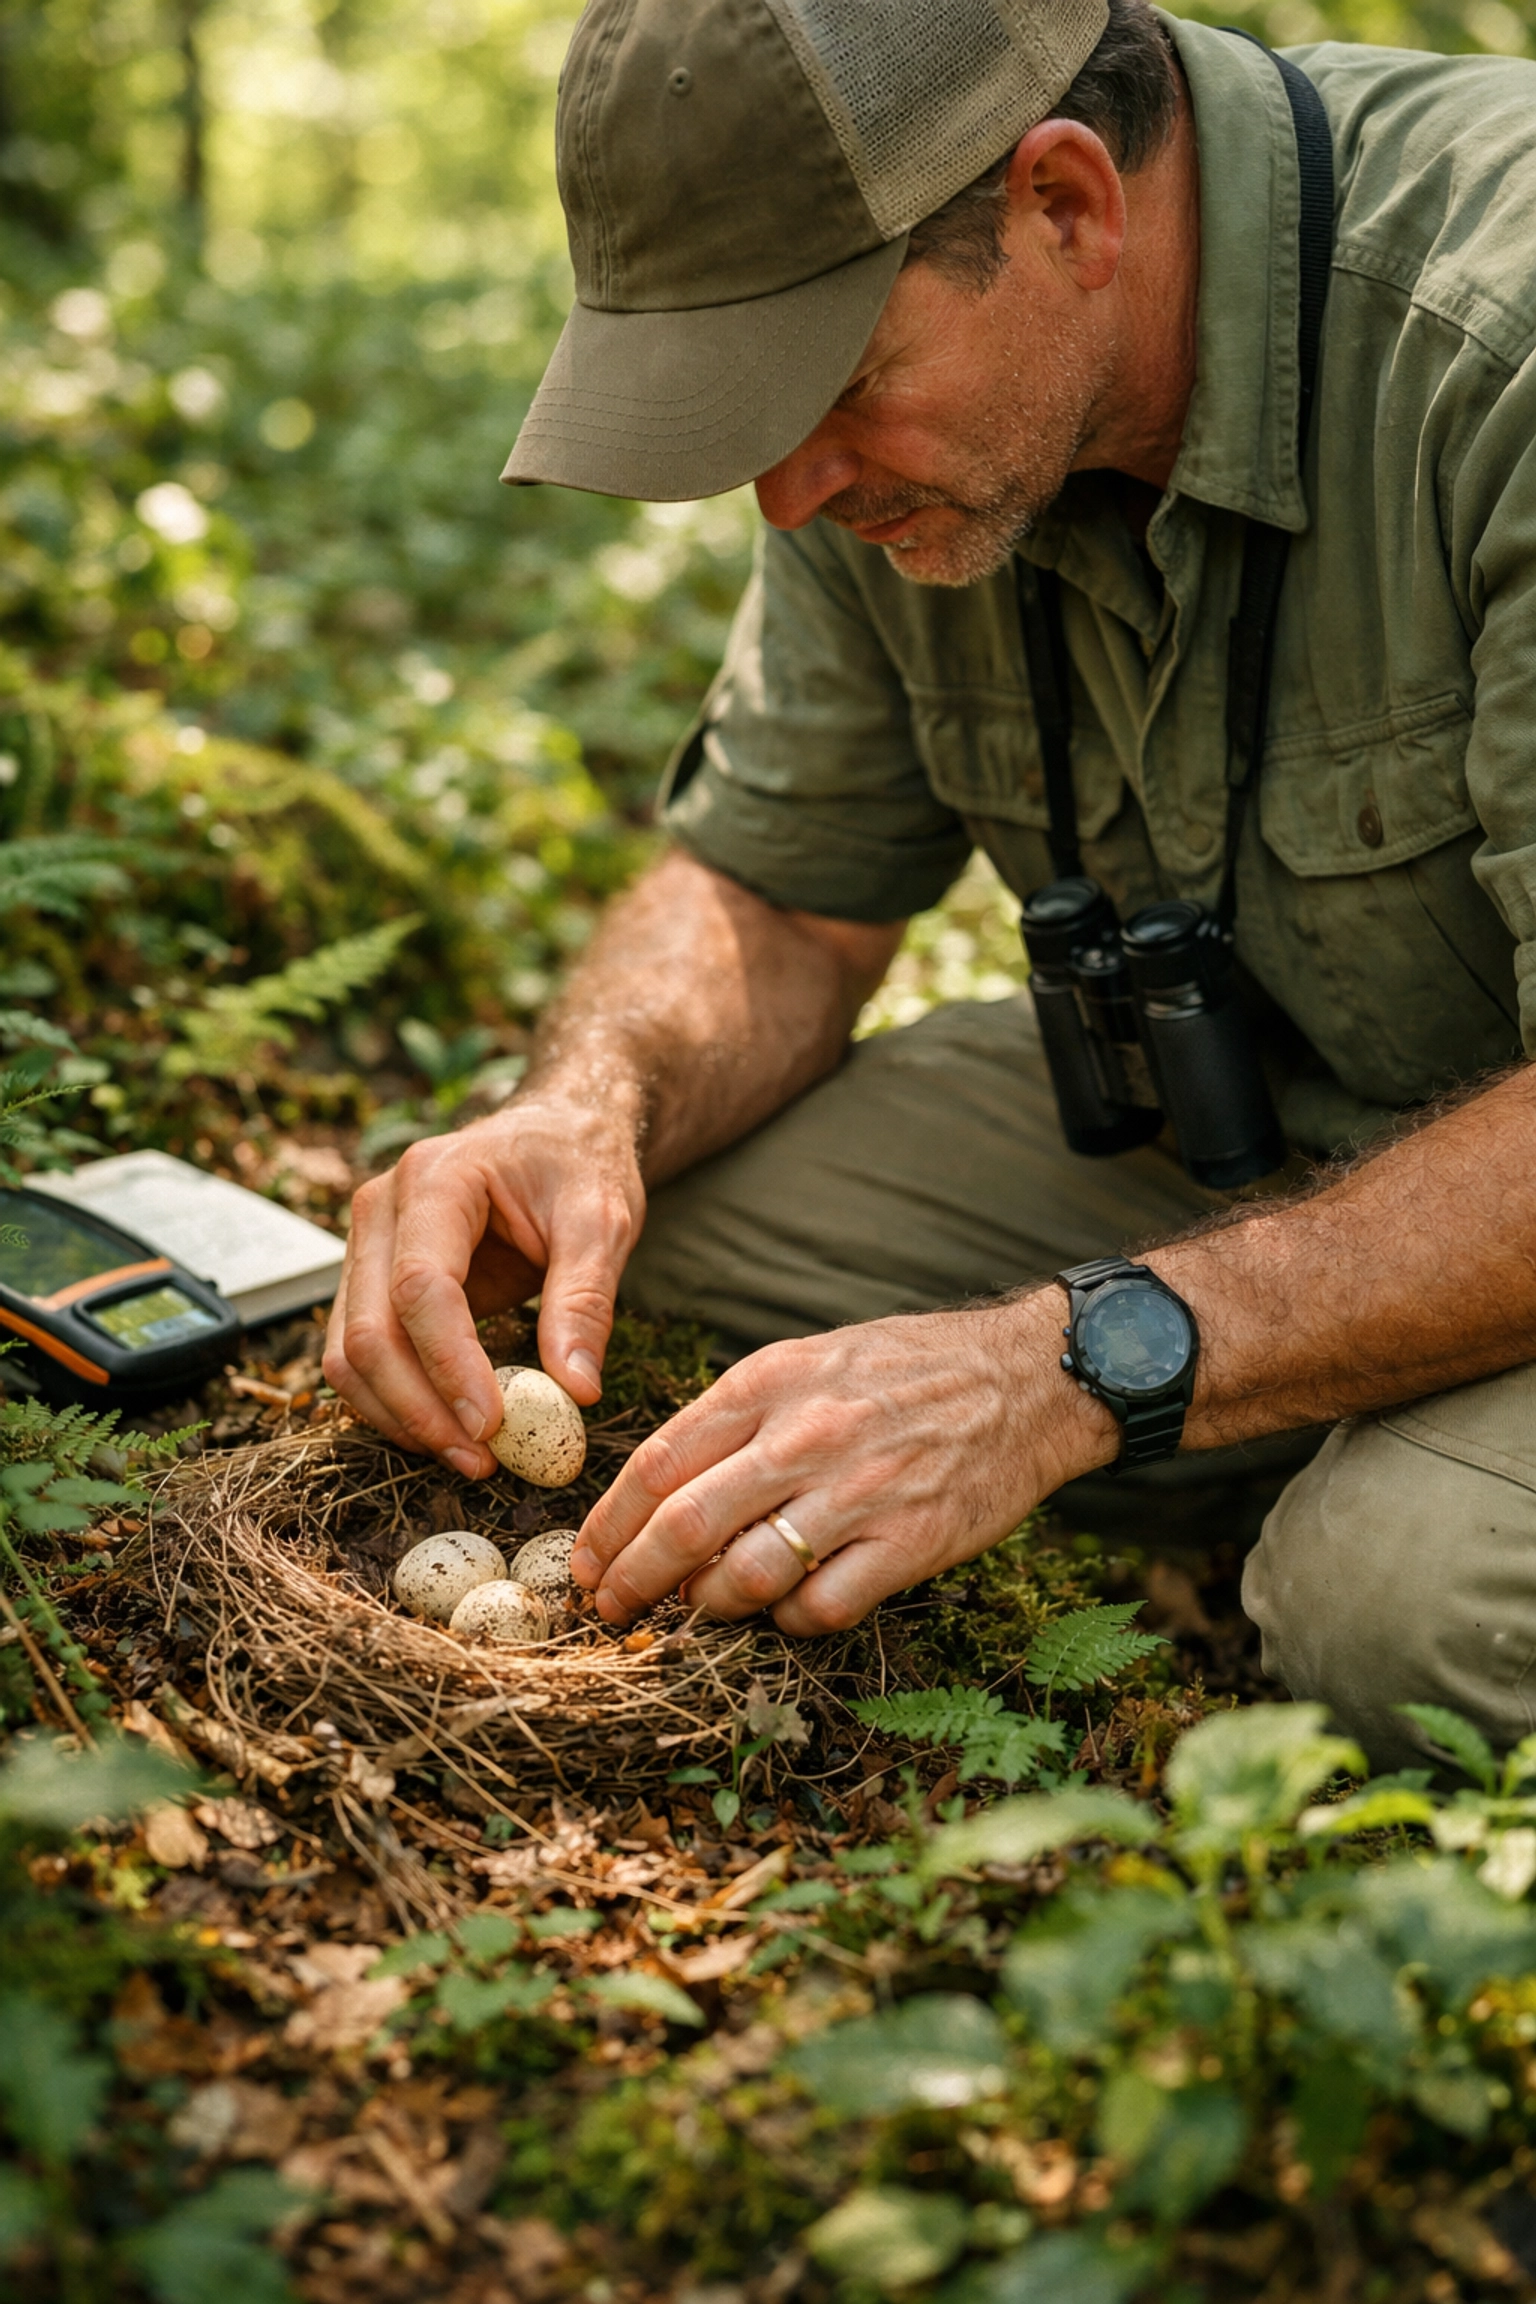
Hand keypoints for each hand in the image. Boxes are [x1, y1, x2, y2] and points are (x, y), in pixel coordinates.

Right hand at [323, 1095, 644, 1475]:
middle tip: (482, 1461)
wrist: (555, 1133)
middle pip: (368, 1331)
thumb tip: (575, 1392)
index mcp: (434, 1179)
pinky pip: (361, 1356)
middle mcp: (380, 1210)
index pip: (420, 1288)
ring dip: (399, 1418)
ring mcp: (365, 1246)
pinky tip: (448, 1432)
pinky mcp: (370, 1282)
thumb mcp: (603, 1221)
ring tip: (470, 1458)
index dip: (448, 1366)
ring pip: (347, 1354)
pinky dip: (395, 1403)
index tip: (492, 1427)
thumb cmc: (579, 1165)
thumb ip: (585, 1300)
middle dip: (418, 1409)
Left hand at [570, 1294, 1117, 1632]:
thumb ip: (736, 1417)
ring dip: (708, 1607)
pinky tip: (788, 1609)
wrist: (1027, 1376)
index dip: (607, 1525)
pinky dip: (789, 1621)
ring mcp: (860, 1493)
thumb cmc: (907, 1368)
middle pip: (685, 1527)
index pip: (657, 1464)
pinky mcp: (911, 1542)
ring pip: (745, 1577)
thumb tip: (663, 1490)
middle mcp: (806, 1437)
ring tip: (702, 1609)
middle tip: (611, 1609)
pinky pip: (821, 1607)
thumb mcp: (807, 1360)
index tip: (587, 1563)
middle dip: (633, 1581)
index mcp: (769, 1384)